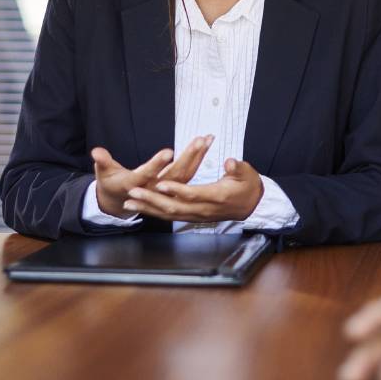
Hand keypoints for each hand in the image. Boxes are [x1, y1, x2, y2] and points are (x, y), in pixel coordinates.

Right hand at [91, 135, 212, 217]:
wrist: (120, 201)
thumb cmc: (112, 183)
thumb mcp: (104, 173)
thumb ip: (103, 162)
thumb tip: (96, 152)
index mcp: (136, 185)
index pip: (148, 175)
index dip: (157, 165)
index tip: (168, 152)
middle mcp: (154, 189)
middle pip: (174, 175)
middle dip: (187, 157)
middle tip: (198, 141)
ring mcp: (166, 189)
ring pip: (186, 175)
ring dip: (197, 156)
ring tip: (206, 139)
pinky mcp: (174, 187)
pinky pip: (189, 173)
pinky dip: (199, 159)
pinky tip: (205, 145)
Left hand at [123, 157, 264, 222]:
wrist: (252, 205)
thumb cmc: (248, 185)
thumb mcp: (247, 173)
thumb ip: (237, 168)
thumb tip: (230, 162)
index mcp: (217, 196)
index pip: (193, 194)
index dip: (176, 189)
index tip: (159, 182)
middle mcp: (205, 209)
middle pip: (175, 206)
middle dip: (152, 200)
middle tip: (133, 192)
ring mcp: (198, 216)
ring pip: (170, 214)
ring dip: (149, 208)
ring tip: (129, 202)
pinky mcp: (194, 217)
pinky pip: (172, 217)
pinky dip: (155, 213)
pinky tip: (141, 208)